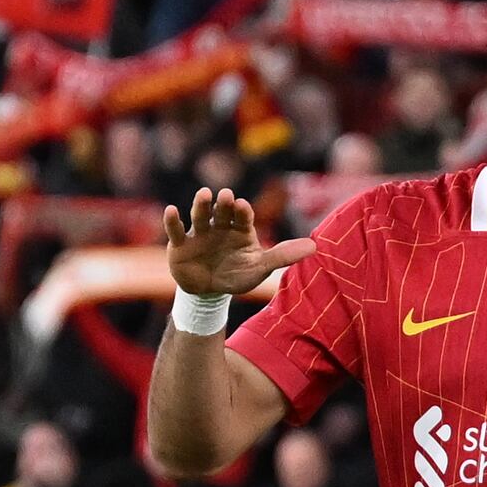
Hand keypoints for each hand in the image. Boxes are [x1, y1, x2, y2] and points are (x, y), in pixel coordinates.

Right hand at [164, 184, 300, 303]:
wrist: (210, 292)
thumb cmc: (237, 274)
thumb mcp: (260, 267)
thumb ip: (284, 255)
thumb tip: (315, 246)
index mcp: (239, 229)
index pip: (242, 216)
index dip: (241, 211)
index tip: (242, 206)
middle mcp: (219, 226)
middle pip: (221, 211)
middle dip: (222, 204)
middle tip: (224, 195)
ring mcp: (199, 233)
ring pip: (200, 215)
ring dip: (201, 204)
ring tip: (204, 193)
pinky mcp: (180, 244)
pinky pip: (176, 231)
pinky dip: (172, 221)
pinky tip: (171, 210)